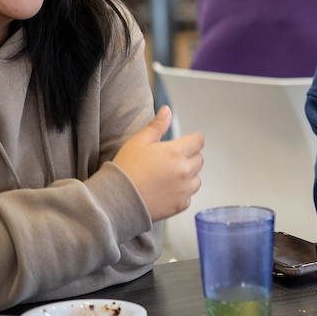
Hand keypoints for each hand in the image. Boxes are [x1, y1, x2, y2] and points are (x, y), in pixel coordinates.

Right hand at [113, 106, 203, 221]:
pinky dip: (182, 193)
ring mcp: (184, 189)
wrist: (117, 200)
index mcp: (176, 152)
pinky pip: (188, 196)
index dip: (192, 140)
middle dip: (189, 157)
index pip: (198, 141)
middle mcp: (184, 170)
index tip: (186, 142)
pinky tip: (166, 190)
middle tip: (170, 160)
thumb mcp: (138, 142)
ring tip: (168, 176)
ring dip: (188, 175)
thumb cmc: (126, 169)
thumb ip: (157, 125)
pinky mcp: (180, 205)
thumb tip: (167, 110)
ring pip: (197, 178)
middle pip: (199, 159)